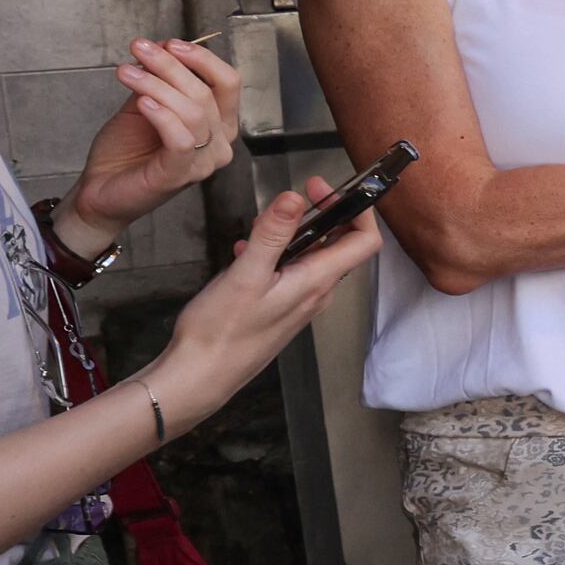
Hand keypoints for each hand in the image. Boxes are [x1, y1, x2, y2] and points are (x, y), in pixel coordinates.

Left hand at [63, 38, 245, 241]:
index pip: (228, 83)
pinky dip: (162, 115)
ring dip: (156, 84)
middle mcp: (218, 144)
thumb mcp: (144, 104)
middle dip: (170, 65)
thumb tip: (165, 45)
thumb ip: (159, 79)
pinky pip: (180, 139)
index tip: (170, 43)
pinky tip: (142, 101)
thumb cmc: (125, 152)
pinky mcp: (179, 176)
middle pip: (206, 92)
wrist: (100, 189)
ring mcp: (202, 163)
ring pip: (192, 112)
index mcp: (217, 124)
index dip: (203, 58)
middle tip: (139, 49)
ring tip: (126, 72)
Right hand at [153, 176, 383, 408]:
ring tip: (258, 227)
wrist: (200, 376)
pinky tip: (244, 252)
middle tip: (291, 198)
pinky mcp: (281, 310)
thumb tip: (295, 198)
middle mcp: (315, 294)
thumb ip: (272, 234)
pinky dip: (275, 255)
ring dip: (292, 235)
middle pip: (339, 246)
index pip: (364, 241)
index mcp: (316, 282)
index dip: (356, 208)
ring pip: (311, 258)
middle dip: (321, 215)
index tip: (326, 188)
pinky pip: (290, 273)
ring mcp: (299, 304)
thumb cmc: (220, 331)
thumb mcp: (246, 274)